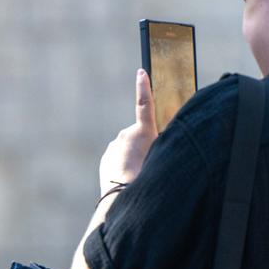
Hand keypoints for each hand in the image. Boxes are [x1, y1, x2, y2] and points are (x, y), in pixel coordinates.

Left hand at [98, 69, 159, 193]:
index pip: (145, 104)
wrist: (121, 196)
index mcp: (142, 132)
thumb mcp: (162, 157)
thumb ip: (160, 144)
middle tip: (149, 163)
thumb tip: (151, 144)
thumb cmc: (147, 177)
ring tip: (138, 174)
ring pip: (128, 148)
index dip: (144, 87)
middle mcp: (125, 134)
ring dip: (134, 158)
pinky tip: (127, 178)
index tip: (141, 72)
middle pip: (140, 136)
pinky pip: (119, 158)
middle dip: (144, 146)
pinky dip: (124, 165)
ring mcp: (113, 146)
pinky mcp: (106, 157)